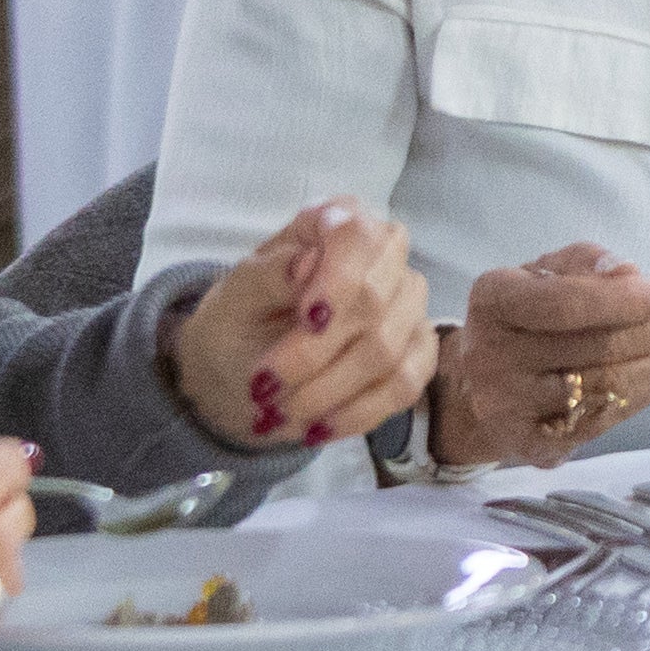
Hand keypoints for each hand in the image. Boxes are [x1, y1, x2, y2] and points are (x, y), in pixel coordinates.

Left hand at [163, 199, 438, 452]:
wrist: (241, 374)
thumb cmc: (237, 323)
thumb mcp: (232, 298)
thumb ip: (267, 275)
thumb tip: (308, 261)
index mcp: (337, 222)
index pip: (358, 238)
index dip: (339, 280)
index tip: (306, 321)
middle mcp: (384, 255)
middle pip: (376, 300)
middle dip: (317, 354)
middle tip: (265, 388)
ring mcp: (407, 305)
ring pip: (388, 349)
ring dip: (328, 391)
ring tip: (279, 414)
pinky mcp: (416, 353)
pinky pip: (404, 386)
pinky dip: (357, 414)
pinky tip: (318, 428)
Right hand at [428, 246, 649, 467]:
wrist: (481, 387)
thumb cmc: (524, 319)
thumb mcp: (544, 275)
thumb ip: (584, 263)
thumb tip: (627, 273)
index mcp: (493, 300)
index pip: (564, 302)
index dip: (622, 300)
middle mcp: (489, 355)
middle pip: (591, 347)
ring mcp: (506, 406)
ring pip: (601, 388)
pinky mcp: (527, 446)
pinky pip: (600, 423)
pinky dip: (643, 398)